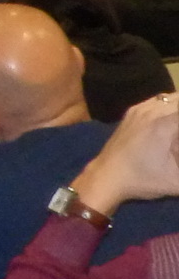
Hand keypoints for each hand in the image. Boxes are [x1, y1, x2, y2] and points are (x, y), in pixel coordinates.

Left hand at [71, 94, 178, 216]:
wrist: (106, 176)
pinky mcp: (132, 111)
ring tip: (176, 131)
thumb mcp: (176, 182)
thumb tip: (178, 153)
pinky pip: (158, 100)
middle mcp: (152, 111)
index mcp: (164, 124)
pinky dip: (171, 105)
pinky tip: (174, 119)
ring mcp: (140, 109)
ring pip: (172, 97)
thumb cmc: (143, 180)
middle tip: (177, 140)